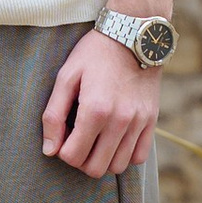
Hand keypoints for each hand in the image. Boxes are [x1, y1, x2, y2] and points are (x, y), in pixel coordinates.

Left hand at [40, 29, 158, 176]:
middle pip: (96, 168)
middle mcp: (120, 120)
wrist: (133, 34)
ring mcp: (139, 122)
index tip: (63, 137)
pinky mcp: (152, 120)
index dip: (62, 151)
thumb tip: (50, 150)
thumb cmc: (95, 53)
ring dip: (102, 159)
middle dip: (80, 160)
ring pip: (118, 167)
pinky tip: (114, 139)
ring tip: (95, 140)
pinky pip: (139, 157)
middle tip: (77, 141)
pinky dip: (125, 155)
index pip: (73, 156)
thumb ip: (53, 115)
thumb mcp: (66, 76)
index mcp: (95, 110)